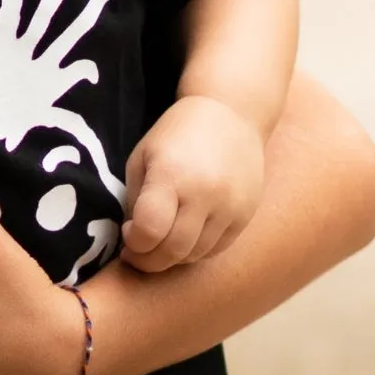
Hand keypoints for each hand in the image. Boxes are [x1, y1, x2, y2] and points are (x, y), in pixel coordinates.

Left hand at [121, 95, 265, 272]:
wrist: (232, 113)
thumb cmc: (177, 135)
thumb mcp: (143, 157)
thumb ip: (135, 201)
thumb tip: (134, 241)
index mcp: (171, 174)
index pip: (149, 230)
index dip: (133, 243)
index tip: (129, 233)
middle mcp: (204, 193)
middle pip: (172, 251)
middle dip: (148, 261)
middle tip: (137, 253)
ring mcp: (229, 206)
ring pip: (195, 255)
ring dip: (171, 257)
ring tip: (161, 240)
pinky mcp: (245, 215)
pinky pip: (216, 249)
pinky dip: (195, 251)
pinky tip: (185, 234)